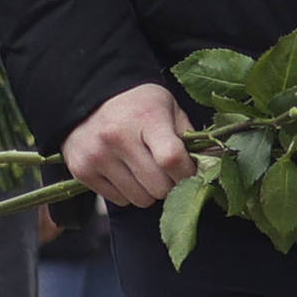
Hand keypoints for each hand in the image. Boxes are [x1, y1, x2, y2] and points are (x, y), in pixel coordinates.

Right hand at [66, 82, 193, 209]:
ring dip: (149, 191)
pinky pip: (119, 200)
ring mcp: (96, 155)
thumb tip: (216, 166)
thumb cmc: (139, 105)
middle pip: (158, 187)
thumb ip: (191, 138)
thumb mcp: (170, 110)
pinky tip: (125, 172)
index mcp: (145, 118)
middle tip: (166, 172)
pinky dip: (128, 192)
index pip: (172, 159)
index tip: (189, 171)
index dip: (187, 173)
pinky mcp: (81, 170)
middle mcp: (117, 137)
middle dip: (170, 185)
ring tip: (144, 171)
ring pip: (140, 199)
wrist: (90, 96)